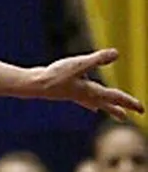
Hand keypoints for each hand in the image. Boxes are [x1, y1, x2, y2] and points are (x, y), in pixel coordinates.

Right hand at [28, 49, 144, 119]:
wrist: (34, 85)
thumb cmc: (55, 76)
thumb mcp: (78, 64)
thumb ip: (97, 59)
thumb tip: (116, 54)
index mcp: (90, 91)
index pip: (114, 97)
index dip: (129, 102)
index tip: (142, 110)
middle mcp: (85, 95)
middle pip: (106, 104)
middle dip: (118, 110)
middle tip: (128, 118)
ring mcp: (76, 95)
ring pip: (97, 103)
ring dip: (107, 108)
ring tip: (117, 114)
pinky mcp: (69, 92)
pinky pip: (85, 100)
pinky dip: (91, 104)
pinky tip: (92, 107)